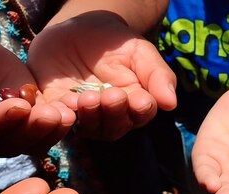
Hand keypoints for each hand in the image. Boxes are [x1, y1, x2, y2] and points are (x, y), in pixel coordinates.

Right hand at [0, 32, 73, 156]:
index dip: (0, 120)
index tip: (20, 106)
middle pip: (10, 141)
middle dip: (33, 128)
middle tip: (54, 114)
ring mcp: (4, 135)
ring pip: (29, 141)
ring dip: (50, 129)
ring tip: (68, 114)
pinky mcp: (22, 123)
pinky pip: (41, 130)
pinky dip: (57, 123)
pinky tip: (73, 111)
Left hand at [27, 11, 175, 139]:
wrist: (76, 29)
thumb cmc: (114, 41)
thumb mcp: (139, 51)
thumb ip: (157, 75)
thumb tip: (171, 104)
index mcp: (134, 104)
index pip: (140, 115)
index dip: (139, 110)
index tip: (138, 100)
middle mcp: (109, 117)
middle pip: (114, 127)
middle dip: (112, 113)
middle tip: (109, 96)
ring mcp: (83, 117)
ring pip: (88, 128)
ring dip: (89, 117)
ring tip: (87, 98)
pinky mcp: (57, 110)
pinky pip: (58, 120)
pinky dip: (61, 116)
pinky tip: (64, 104)